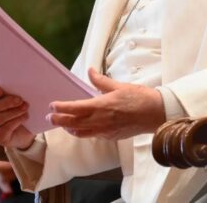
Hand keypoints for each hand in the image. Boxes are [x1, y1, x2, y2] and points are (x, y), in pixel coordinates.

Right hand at [0, 85, 33, 149]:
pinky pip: (5, 128)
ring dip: (14, 112)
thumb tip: (17, 89)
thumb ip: (8, 94)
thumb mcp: (9, 100)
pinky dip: (17, 121)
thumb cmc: (12, 110)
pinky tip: (25, 116)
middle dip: (7, 102)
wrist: (20, 132)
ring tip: (25, 107)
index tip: (1, 90)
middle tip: (19, 99)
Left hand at [47, 67, 164, 138]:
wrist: (156, 114)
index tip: (52, 106)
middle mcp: (101, 120)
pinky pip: (94, 135)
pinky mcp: (112, 137)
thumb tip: (89, 70)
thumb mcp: (118, 86)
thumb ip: (100, 80)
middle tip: (49, 118)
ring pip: (82, 132)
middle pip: (74, 123)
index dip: (62, 108)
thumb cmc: (139, 98)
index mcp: (102, 105)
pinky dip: (84, 132)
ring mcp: (106, 131)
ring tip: (62, 124)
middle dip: (60, 120)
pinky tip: (81, 128)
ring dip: (70, 128)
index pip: (75, 108)